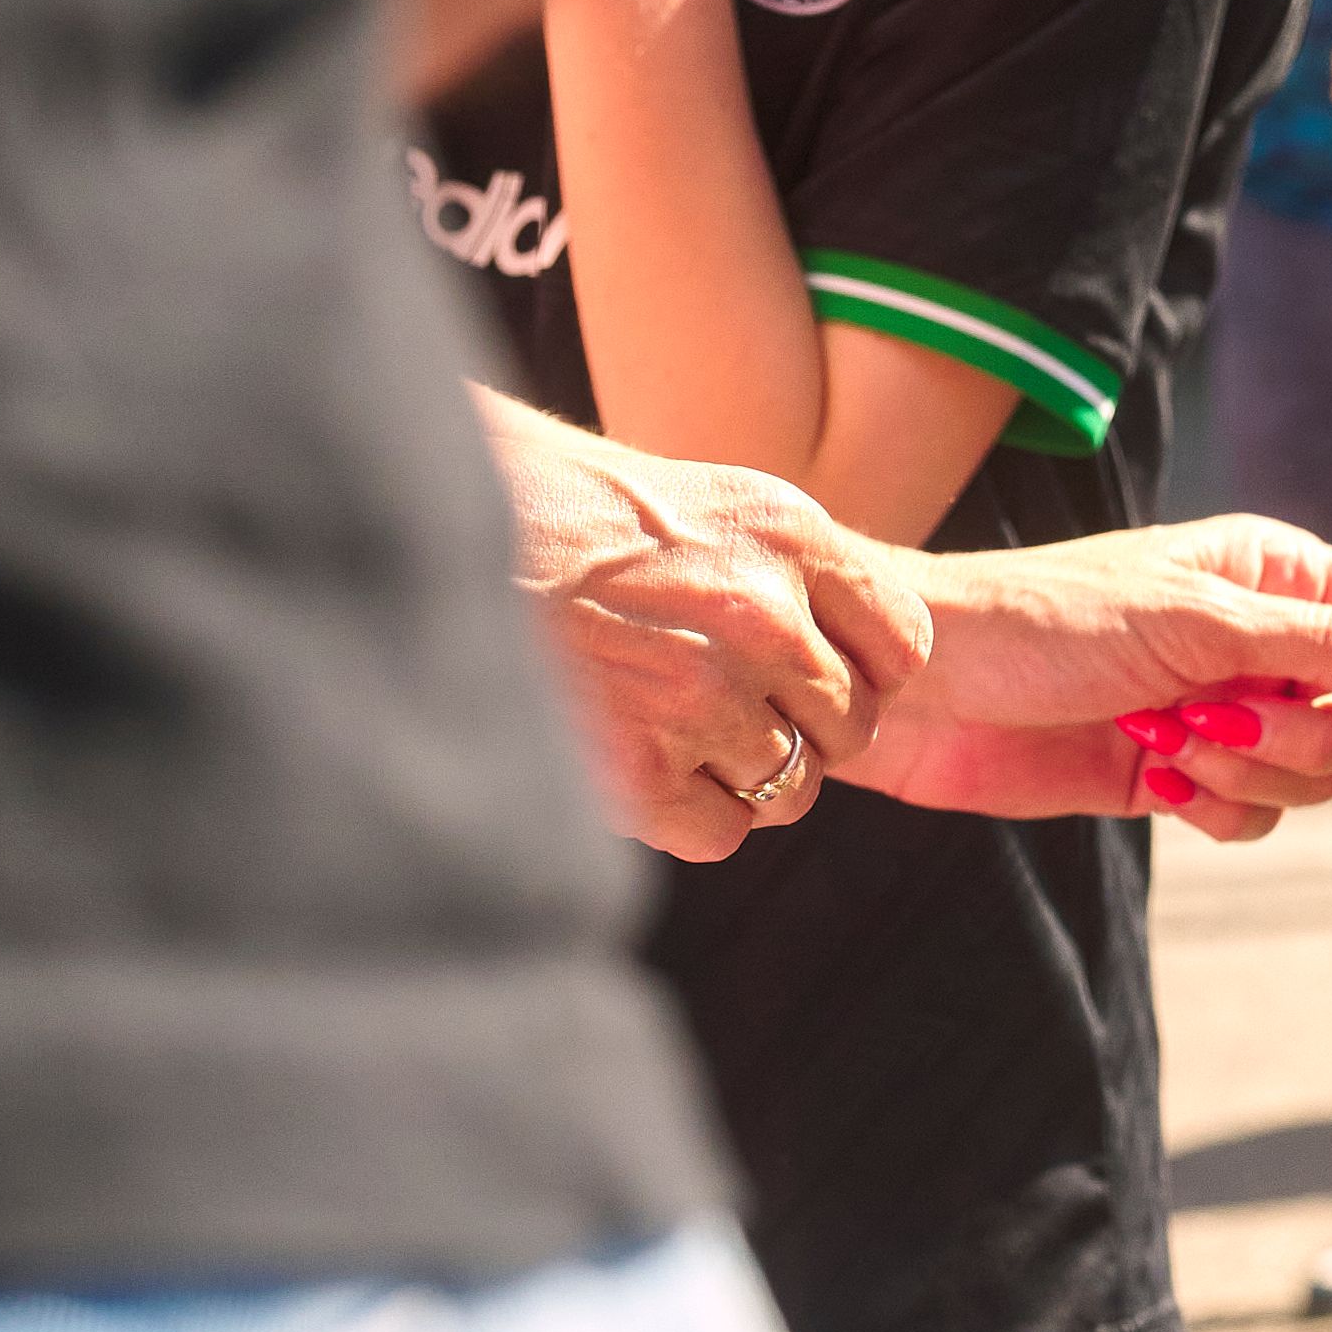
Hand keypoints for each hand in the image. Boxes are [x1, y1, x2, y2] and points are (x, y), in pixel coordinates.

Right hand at [488, 396, 930, 859]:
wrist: (427, 525)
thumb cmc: (563, 510)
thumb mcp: (709, 501)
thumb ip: (795, 571)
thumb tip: (862, 657)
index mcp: (791, 536)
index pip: (903, 645)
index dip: (864, 670)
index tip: (813, 667)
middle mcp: (763, 616)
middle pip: (853, 728)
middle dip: (802, 728)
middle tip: (722, 701)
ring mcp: (700, 695)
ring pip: (792, 785)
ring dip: (741, 773)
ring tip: (667, 724)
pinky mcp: (637, 769)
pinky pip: (722, 830)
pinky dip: (687, 814)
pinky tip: (636, 759)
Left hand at [851, 516, 1331, 832]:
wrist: (920, 687)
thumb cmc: (1042, 621)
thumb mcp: (1191, 619)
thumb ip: (1320, 643)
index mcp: (1277, 574)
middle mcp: (1263, 639)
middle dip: (1309, 732)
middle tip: (1223, 715)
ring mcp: (1225, 708)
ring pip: (1314, 772)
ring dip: (1249, 769)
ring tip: (1164, 741)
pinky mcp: (1181, 772)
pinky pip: (1253, 813)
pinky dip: (1214, 806)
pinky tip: (1151, 778)